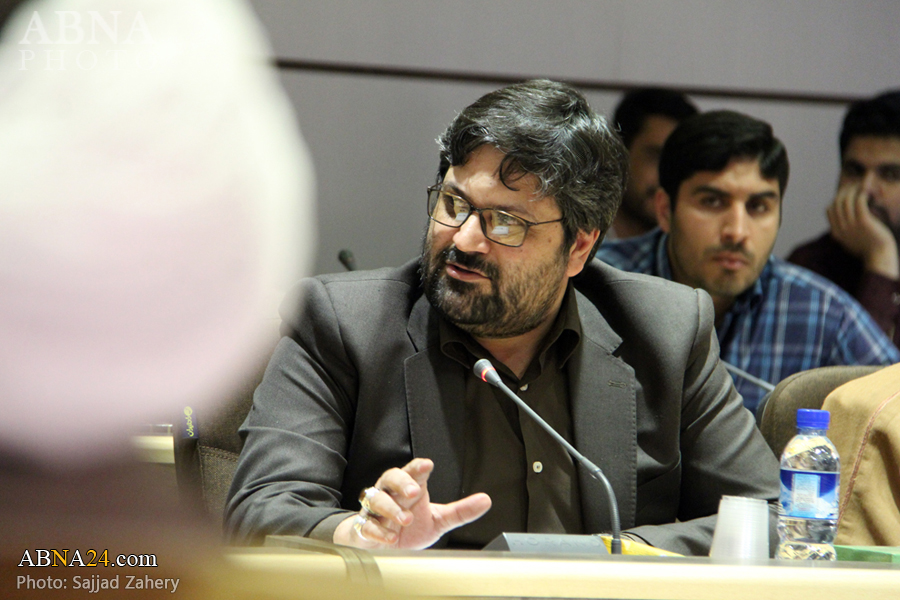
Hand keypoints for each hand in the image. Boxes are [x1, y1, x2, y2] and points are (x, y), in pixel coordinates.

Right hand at [333, 458, 491, 549]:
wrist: (384, 548)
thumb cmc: (409, 527)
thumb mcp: (438, 519)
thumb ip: (460, 511)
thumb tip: (486, 500)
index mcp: (408, 488)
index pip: (412, 471)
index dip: (418, 467)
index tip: (427, 465)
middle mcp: (390, 495)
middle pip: (390, 477)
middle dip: (401, 482)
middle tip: (414, 491)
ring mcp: (375, 511)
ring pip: (376, 499)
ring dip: (390, 508)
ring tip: (405, 519)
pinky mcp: (365, 528)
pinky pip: (366, 525)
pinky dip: (377, 530)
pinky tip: (390, 537)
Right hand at [827, 183, 898, 278]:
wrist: (880, 258)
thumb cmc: (870, 251)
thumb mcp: (851, 243)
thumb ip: (845, 233)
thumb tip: (844, 223)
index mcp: (836, 233)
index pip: (829, 210)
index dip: (836, 199)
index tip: (846, 194)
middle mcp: (841, 228)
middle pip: (837, 202)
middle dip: (844, 190)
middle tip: (854, 185)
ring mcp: (851, 225)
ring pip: (846, 200)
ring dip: (853, 189)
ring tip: (862, 184)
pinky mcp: (863, 221)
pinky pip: (859, 202)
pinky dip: (862, 193)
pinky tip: (868, 191)